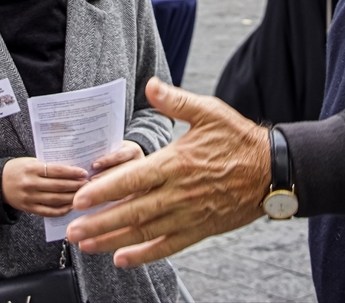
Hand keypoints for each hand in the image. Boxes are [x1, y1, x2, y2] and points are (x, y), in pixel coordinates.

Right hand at [2, 158, 88, 217]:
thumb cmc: (17, 169)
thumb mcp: (30, 162)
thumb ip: (47, 166)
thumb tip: (71, 169)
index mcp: (32, 169)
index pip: (56, 171)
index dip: (72, 172)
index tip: (84, 173)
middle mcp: (31, 184)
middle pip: (58, 186)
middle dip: (76, 185)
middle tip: (89, 184)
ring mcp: (30, 198)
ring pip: (55, 200)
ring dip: (72, 198)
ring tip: (83, 194)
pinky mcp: (29, 209)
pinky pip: (48, 212)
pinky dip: (61, 210)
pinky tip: (71, 206)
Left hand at [66, 77, 269, 266]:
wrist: (273, 170)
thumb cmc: (239, 138)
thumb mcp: (209, 111)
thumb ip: (176, 101)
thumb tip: (150, 84)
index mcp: (177, 162)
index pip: (132, 180)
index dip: (104, 190)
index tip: (80, 198)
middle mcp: (179, 192)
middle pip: (132, 211)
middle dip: (98, 222)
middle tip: (71, 229)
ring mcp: (189, 214)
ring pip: (145, 231)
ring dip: (113, 240)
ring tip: (87, 244)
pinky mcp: (200, 228)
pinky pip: (169, 246)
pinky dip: (145, 255)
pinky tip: (122, 258)